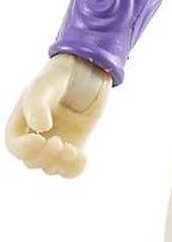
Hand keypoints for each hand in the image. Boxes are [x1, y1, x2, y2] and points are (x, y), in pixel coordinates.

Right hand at [6, 54, 110, 177]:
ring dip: (60, 165)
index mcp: (22, 121)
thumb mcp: (45, 85)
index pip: (15, 146)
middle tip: (60, 142)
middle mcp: (36, 135)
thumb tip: (40, 129)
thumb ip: (37, 104)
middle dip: (45, 157)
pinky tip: (84, 156)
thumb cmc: (61, 75)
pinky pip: (71, 169)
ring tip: (72, 149)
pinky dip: (76, 169)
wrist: (87, 71)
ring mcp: (56, 142)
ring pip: (51, 168)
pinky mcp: (75, 146)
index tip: (40, 138)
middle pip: (32, 161)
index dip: (25, 150)